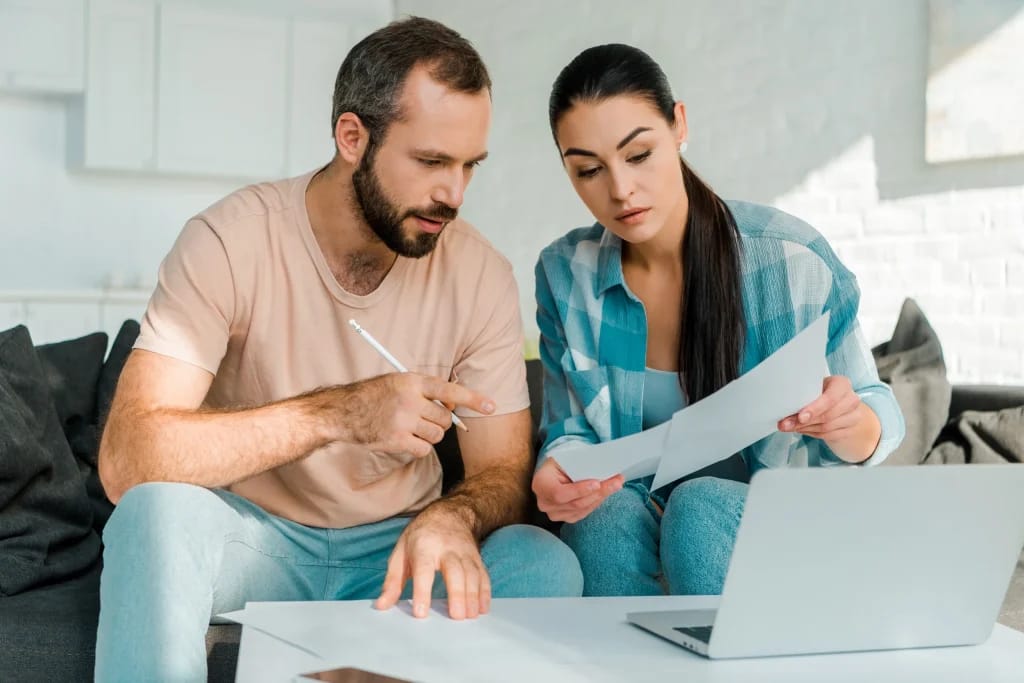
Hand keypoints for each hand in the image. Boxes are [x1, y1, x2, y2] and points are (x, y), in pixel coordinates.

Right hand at [339, 373, 493, 456]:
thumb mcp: (400, 382)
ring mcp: (403, 420)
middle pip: (445, 419)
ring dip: (428, 436)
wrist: (343, 411)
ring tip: (410, 428)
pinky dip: (418, 448)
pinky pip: (424, 449)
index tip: (492, 406)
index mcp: (413, 381)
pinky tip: (403, 440)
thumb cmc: (374, 396)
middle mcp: (410, 400)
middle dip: (439, 422)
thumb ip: (426, 391)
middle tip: (422, 419)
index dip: (473, 398)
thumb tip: (454, 406)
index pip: (450, 390)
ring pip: (437, 436)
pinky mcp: (396, 440)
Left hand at [375, 509, 487, 619]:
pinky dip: (485, 592)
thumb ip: (392, 581)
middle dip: (457, 593)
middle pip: (454, 571)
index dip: (422, 591)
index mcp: (423, 547)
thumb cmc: (420, 537)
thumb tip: (382, 605)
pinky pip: (483, 574)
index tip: (421, 612)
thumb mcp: (400, 553)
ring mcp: (464, 552)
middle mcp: (446, 548)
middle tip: (456, 616)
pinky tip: (483, 608)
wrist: (448, 514)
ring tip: (470, 616)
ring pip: (472, 573)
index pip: (423, 570)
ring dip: (473, 596)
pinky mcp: (476, 557)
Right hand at [532, 458, 622, 522]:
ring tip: (616, 484)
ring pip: (582, 509)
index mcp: (540, 484)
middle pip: (575, 503)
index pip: (559, 493)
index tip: (597, 483)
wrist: (557, 470)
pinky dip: (597, 502)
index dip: (578, 491)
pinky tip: (606, 492)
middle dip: (598, 492)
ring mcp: (554, 513)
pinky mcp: (566, 518)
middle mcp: (544, 502)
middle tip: (616, 481)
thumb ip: (580, 466)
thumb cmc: (562, 462)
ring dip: (601, 497)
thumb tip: (602, 470)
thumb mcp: (566, 459)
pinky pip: (585, 513)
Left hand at [778, 375, 880, 461]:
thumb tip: (783, 408)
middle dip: (804, 422)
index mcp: (842, 384)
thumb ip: (803, 395)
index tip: (800, 417)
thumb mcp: (814, 387)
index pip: (830, 398)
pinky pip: (830, 436)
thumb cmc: (822, 391)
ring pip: (827, 428)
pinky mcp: (851, 429)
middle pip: (828, 416)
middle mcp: (851, 399)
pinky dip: (813, 434)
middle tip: (785, 424)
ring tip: (791, 426)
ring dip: (806, 429)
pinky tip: (802, 429)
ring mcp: (854, 416)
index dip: (814, 409)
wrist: (840, 403)